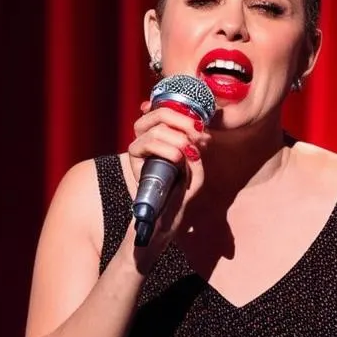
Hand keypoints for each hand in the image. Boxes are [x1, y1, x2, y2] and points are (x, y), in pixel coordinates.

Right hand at [122, 99, 210, 262]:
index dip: (184, 113)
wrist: (160, 225)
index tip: (202, 126)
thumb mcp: (194, 175)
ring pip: (151, 129)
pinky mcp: (134, 162)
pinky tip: (178, 158)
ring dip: (174, 136)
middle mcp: (148, 141)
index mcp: (162, 138)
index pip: (166, 111)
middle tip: (198, 134)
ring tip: (187, 151)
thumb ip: (196, 156)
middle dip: (181, 120)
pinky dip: (163, 148)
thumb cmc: (177, 198)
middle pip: (157, 113)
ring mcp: (139, 150)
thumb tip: (196, 139)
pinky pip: (143, 145)